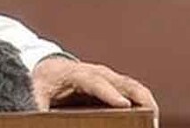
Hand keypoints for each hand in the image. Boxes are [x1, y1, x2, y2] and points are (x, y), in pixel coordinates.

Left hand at [32, 56, 157, 113]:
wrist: (49, 67)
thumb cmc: (43, 81)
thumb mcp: (36, 93)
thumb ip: (39, 107)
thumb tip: (39, 118)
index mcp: (76, 73)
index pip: (95, 82)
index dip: (109, 93)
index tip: (122, 105)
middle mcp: (98, 73)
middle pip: (125, 84)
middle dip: (140, 101)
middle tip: (150, 123)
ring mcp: (110, 78)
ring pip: (136, 89)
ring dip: (148, 106)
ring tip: (152, 125)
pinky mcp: (117, 87)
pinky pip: (136, 95)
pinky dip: (146, 107)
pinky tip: (148, 123)